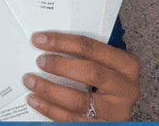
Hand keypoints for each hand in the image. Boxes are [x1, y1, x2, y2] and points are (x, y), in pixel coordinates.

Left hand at [22, 32, 138, 121]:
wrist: (117, 113)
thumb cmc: (109, 84)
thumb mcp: (106, 66)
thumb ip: (87, 55)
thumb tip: (50, 43)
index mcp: (127, 66)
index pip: (92, 48)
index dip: (63, 42)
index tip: (41, 39)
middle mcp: (125, 88)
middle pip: (90, 73)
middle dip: (60, 66)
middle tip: (40, 61)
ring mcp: (115, 111)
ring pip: (78, 100)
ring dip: (49, 90)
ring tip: (31, 81)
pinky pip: (71, 119)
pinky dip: (50, 109)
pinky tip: (36, 100)